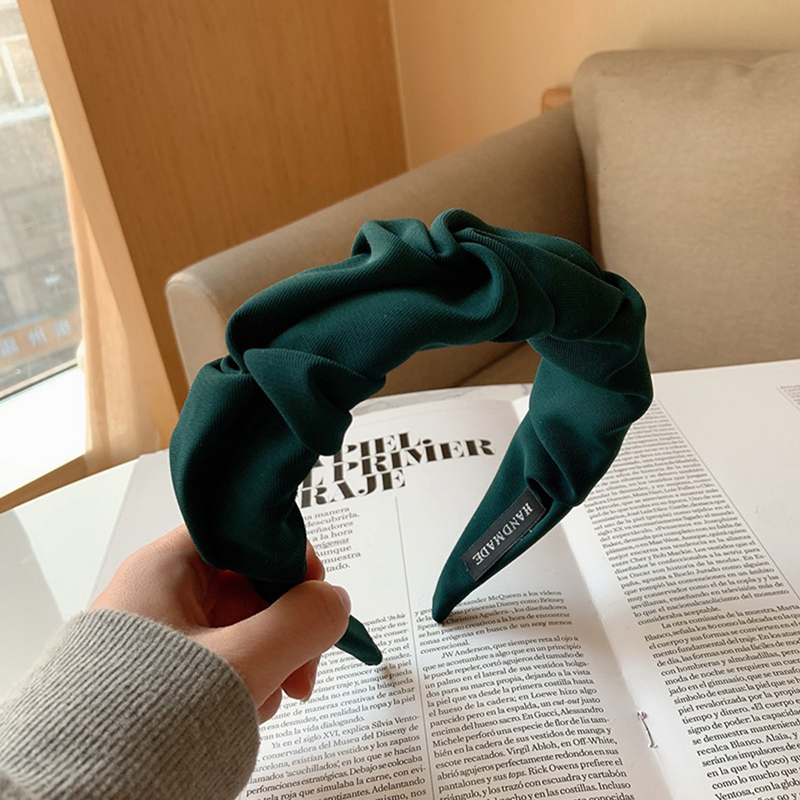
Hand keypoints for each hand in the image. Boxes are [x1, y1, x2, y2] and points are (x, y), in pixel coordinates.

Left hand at [92, 524, 349, 722]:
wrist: (77, 797)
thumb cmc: (146, 718)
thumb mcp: (241, 662)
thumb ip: (302, 622)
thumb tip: (336, 601)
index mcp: (166, 566)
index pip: (243, 533)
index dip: (288, 558)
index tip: (317, 598)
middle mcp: (160, 592)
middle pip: (249, 585)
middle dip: (285, 626)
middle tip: (302, 674)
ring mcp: (161, 634)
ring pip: (241, 626)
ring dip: (269, 659)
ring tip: (262, 701)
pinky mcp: (162, 671)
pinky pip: (223, 658)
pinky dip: (246, 680)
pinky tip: (244, 710)